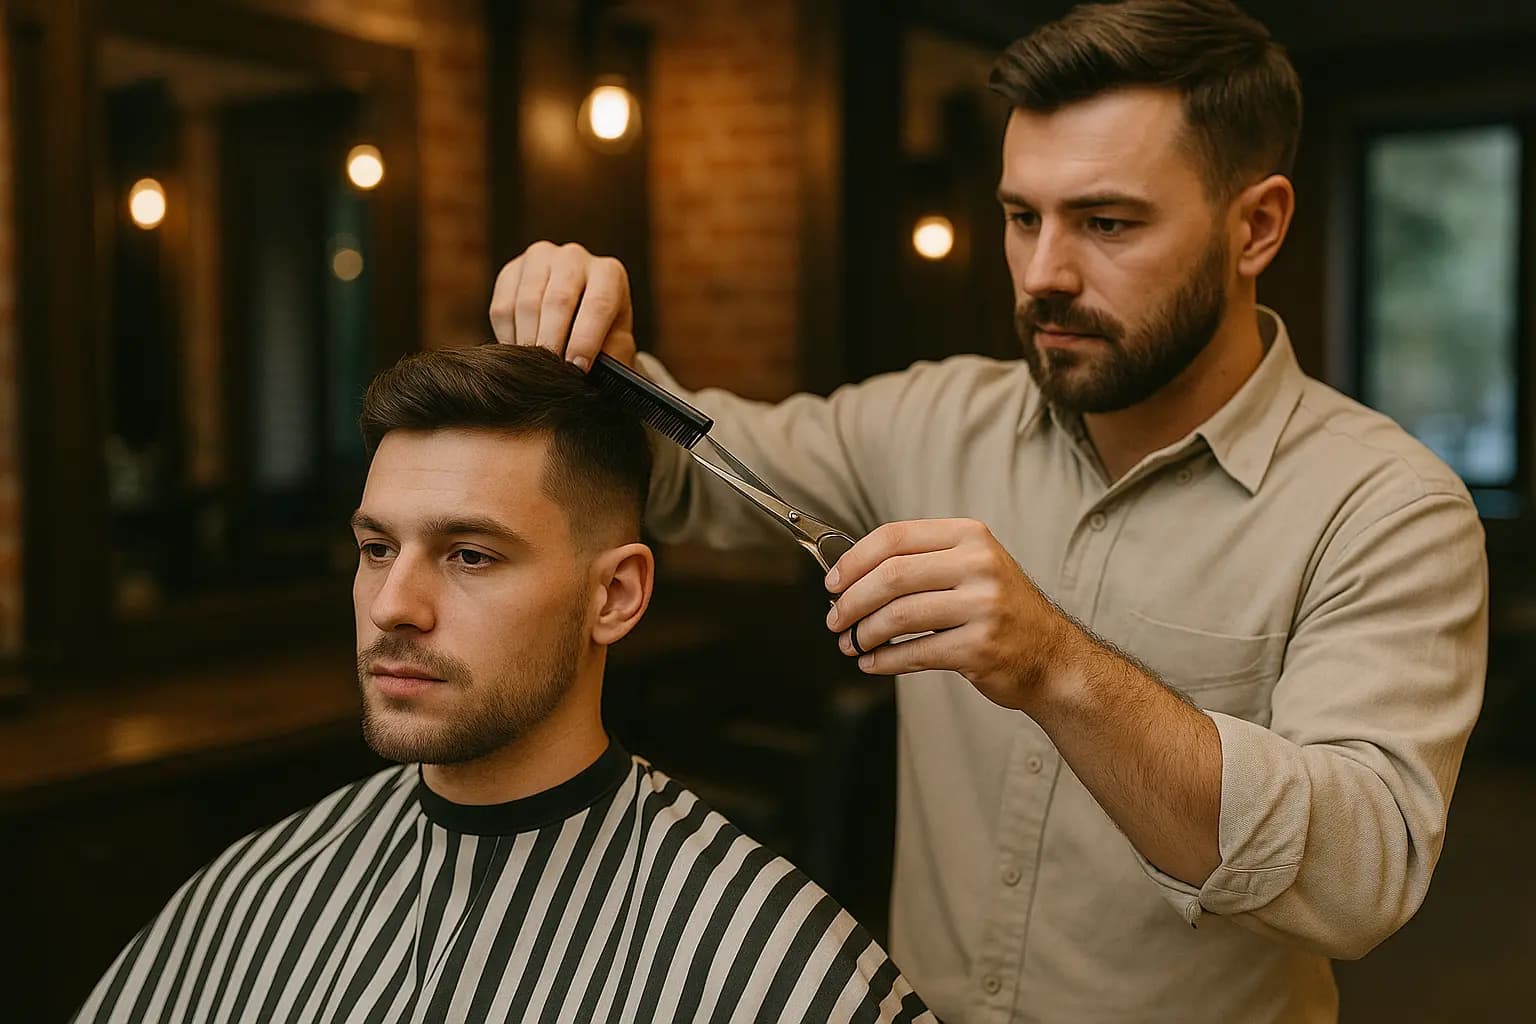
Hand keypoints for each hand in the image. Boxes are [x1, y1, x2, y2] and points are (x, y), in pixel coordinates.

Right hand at [489, 241, 636, 369]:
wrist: (577, 315)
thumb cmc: (602, 335)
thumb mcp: (616, 346)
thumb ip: (611, 355)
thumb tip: (589, 371)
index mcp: (609, 274)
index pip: (598, 304)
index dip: (586, 340)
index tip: (577, 368)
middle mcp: (574, 258)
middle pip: (558, 301)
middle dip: (552, 343)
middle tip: (548, 373)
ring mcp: (540, 258)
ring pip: (526, 303)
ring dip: (528, 341)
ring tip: (533, 367)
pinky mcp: (511, 270)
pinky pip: (501, 307)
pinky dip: (507, 336)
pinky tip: (519, 352)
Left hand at [824, 518, 1073, 710]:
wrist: (1051, 655)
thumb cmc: (1000, 609)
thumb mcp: (970, 567)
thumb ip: (921, 562)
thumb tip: (850, 575)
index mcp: (970, 536)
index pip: (895, 537)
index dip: (853, 560)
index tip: (833, 582)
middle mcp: (979, 565)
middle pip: (891, 575)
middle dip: (851, 601)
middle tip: (835, 619)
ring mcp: (982, 606)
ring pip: (898, 615)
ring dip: (863, 633)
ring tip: (851, 643)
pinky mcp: (980, 647)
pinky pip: (915, 652)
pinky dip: (883, 660)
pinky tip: (871, 662)